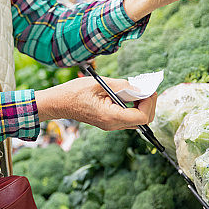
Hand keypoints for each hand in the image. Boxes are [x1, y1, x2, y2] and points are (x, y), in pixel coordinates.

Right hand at [35, 76, 156, 130]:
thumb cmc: (74, 92)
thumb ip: (122, 86)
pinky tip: (129, 95)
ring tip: (138, 90)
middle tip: (147, 89)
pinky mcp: (109, 122)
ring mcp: (111, 125)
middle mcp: (112, 125)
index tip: (148, 90)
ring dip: (142, 105)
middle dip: (149, 105)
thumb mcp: (100, 84)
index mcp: (110, 117)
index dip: (149, 103)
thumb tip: (140, 87)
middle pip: (143, 121)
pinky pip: (128, 118)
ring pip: (137, 120)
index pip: (142, 117)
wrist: (58, 103)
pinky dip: (134, 107)